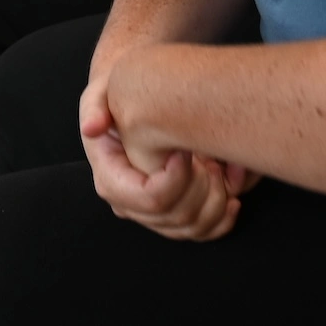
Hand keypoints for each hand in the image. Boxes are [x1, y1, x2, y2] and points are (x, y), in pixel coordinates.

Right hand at [80, 57, 249, 242]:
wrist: (135, 103)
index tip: (186, 149)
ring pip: (194, 228)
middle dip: (202, 187)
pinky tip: (234, 191)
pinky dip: (225, 216)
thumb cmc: (119, 97)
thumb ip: (95, 107)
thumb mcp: (101, 93)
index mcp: (111, 179)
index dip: (177, 179)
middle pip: (177, 217)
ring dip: (218, 199)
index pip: (150, 198)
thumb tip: (91, 128)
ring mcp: (153, 215)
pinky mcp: (175, 217)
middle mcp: (129, 204)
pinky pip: (205, 232)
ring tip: (220, 166)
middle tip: (207, 155)